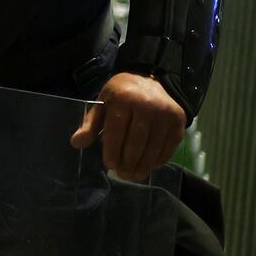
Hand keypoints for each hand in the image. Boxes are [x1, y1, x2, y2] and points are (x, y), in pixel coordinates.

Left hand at [71, 72, 185, 180]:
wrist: (151, 79)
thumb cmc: (122, 94)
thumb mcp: (103, 102)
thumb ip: (91, 124)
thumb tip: (76, 143)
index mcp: (123, 98)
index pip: (117, 131)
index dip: (113, 151)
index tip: (110, 165)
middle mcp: (146, 105)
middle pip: (136, 142)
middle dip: (128, 162)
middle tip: (123, 175)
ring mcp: (165, 113)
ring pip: (153, 147)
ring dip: (143, 166)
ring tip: (135, 175)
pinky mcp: (178, 121)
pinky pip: (168, 147)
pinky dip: (159, 160)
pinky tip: (150, 167)